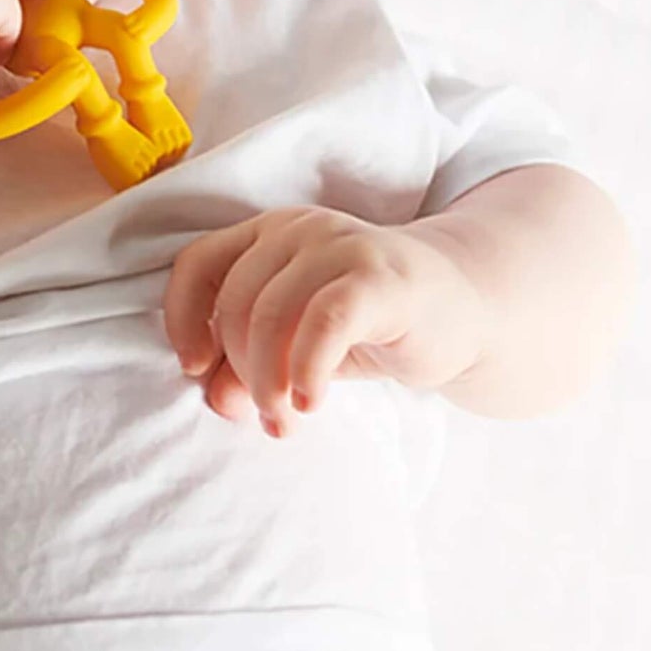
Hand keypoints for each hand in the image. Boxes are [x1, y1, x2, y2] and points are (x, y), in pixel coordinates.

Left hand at [162, 207, 487, 437]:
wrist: (466, 310)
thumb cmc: (372, 325)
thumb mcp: (302, 343)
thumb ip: (254, 361)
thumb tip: (215, 399)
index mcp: (268, 234)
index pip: (198, 263)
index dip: (183, 318)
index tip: (194, 369)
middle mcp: (297, 229)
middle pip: (235, 300)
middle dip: (237, 368)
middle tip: (261, 416)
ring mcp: (339, 246)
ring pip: (271, 312)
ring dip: (268, 379)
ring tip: (283, 420)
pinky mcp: (379, 277)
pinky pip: (323, 322)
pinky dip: (307, 369)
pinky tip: (311, 404)